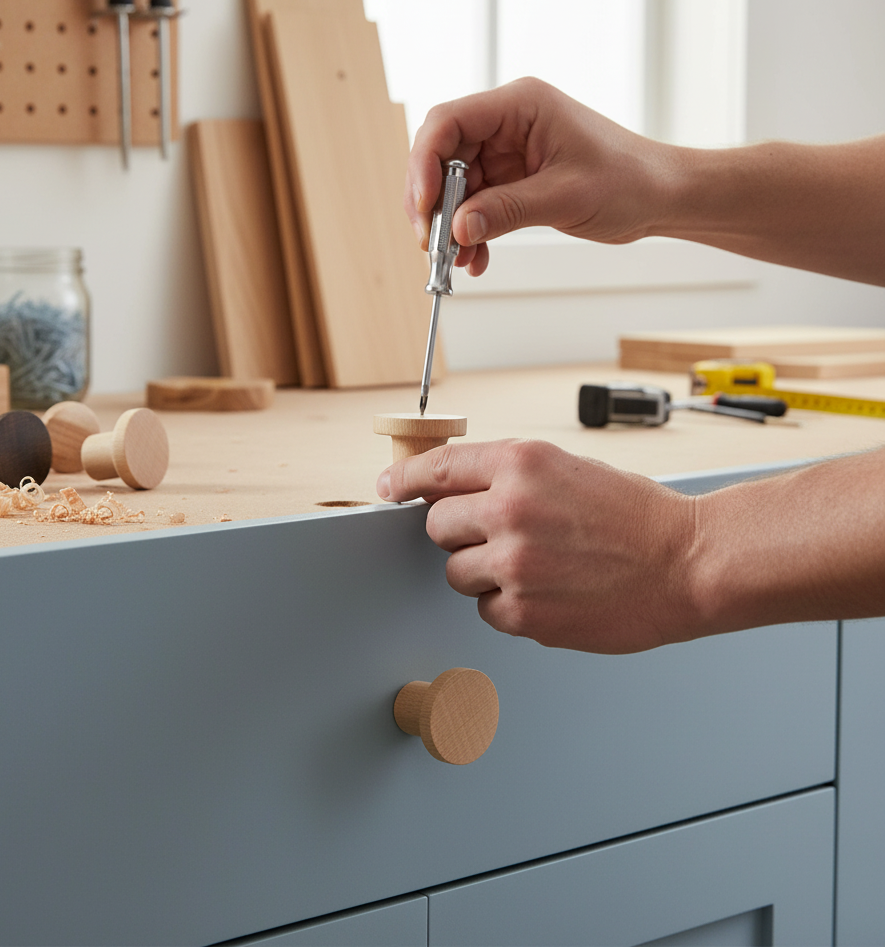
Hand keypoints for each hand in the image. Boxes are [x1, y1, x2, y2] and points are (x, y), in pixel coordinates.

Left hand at [376, 439, 699, 653]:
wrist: (689, 563)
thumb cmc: (636, 517)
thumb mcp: (567, 469)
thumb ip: (507, 476)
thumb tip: (451, 491)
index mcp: (521, 463)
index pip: (437, 467)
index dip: (404, 478)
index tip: (387, 487)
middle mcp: (510, 509)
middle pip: (437, 526)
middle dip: (459, 532)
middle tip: (500, 537)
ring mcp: (514, 564)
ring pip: (456, 572)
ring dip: (483, 571)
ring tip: (537, 566)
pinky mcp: (524, 612)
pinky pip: (487, 609)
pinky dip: (508, 604)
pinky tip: (550, 591)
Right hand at [404, 78, 678, 276]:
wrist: (658, 197)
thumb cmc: (629, 180)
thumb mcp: (564, 196)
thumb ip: (507, 210)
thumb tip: (458, 227)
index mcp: (520, 106)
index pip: (448, 122)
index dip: (425, 162)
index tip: (424, 206)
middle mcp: (507, 123)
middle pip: (443, 156)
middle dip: (434, 202)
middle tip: (433, 243)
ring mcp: (507, 151)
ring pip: (455, 186)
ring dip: (450, 225)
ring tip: (456, 259)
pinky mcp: (511, 179)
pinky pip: (475, 205)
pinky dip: (470, 232)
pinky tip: (475, 258)